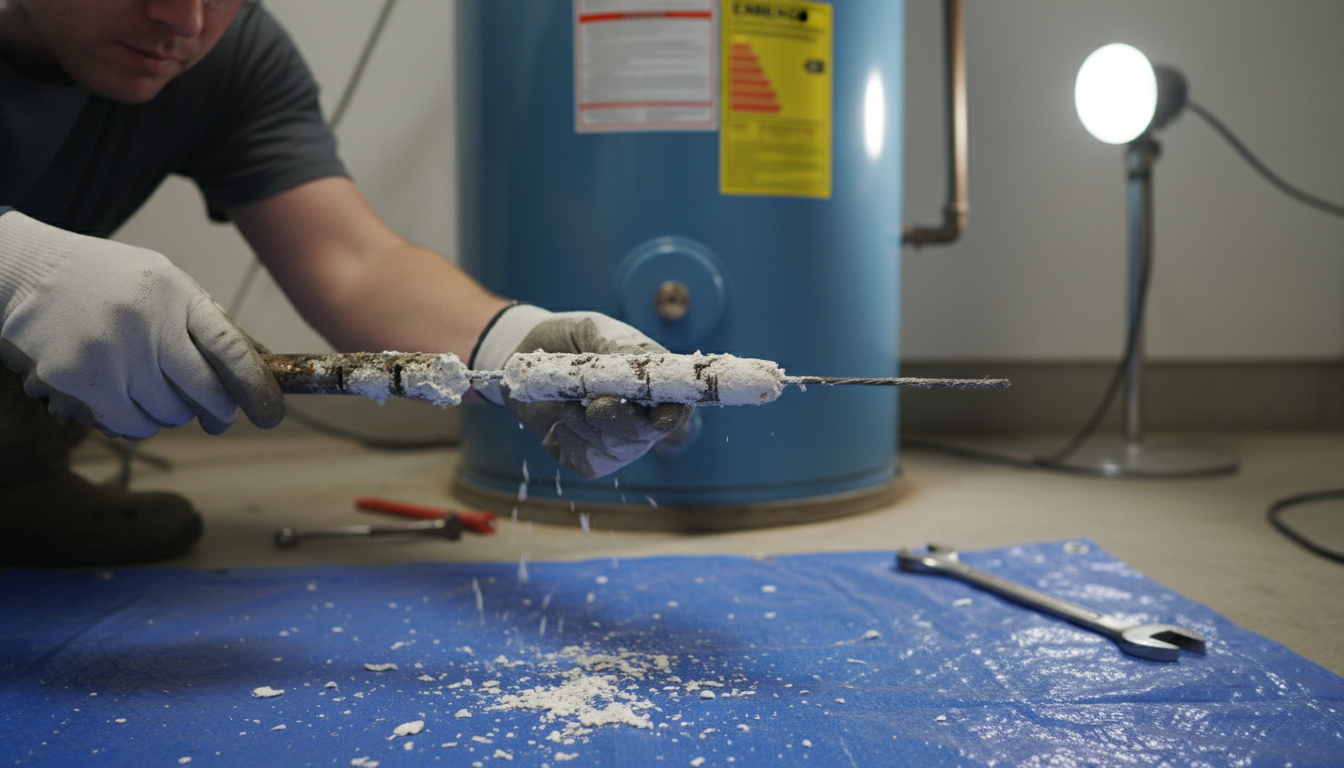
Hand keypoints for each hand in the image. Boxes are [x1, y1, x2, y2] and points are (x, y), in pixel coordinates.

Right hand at [0, 211, 284, 438]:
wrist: (27, 270)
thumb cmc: (108, 280)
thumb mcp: (164, 282)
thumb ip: (203, 320)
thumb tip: (255, 365)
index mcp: (174, 293)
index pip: (230, 348)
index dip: (255, 386)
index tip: (269, 413)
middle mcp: (144, 322)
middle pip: (202, 392)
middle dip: (216, 411)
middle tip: (217, 417)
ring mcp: (107, 352)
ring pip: (164, 415)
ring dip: (169, 414)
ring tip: (155, 394)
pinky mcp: (73, 379)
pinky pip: (124, 423)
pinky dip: (133, 422)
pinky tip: (125, 402)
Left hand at [471, 305, 691, 478]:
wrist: (521, 357)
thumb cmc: (566, 339)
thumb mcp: (592, 331)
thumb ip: (617, 348)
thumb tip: (637, 365)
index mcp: (653, 385)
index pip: (677, 409)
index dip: (672, 416)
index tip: (658, 416)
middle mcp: (642, 419)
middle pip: (644, 437)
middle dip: (617, 421)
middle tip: (591, 403)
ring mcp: (616, 443)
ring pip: (614, 452)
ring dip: (585, 428)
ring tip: (567, 402)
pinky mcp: (587, 458)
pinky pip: (586, 462)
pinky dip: (568, 441)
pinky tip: (560, 421)